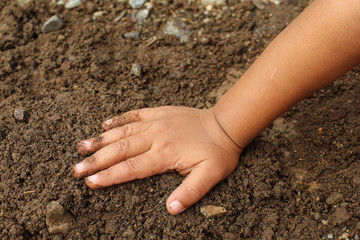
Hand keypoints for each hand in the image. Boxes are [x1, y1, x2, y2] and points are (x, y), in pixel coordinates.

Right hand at [73, 106, 241, 214]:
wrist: (224, 124)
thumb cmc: (217, 152)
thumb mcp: (210, 176)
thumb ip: (190, 192)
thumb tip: (171, 209)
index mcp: (165, 154)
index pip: (132, 167)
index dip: (110, 176)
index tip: (91, 182)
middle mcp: (156, 137)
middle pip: (121, 149)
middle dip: (97, 161)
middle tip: (75, 169)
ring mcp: (157, 122)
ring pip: (123, 131)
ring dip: (101, 139)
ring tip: (81, 147)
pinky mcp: (159, 112)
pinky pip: (135, 114)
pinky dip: (119, 119)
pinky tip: (105, 124)